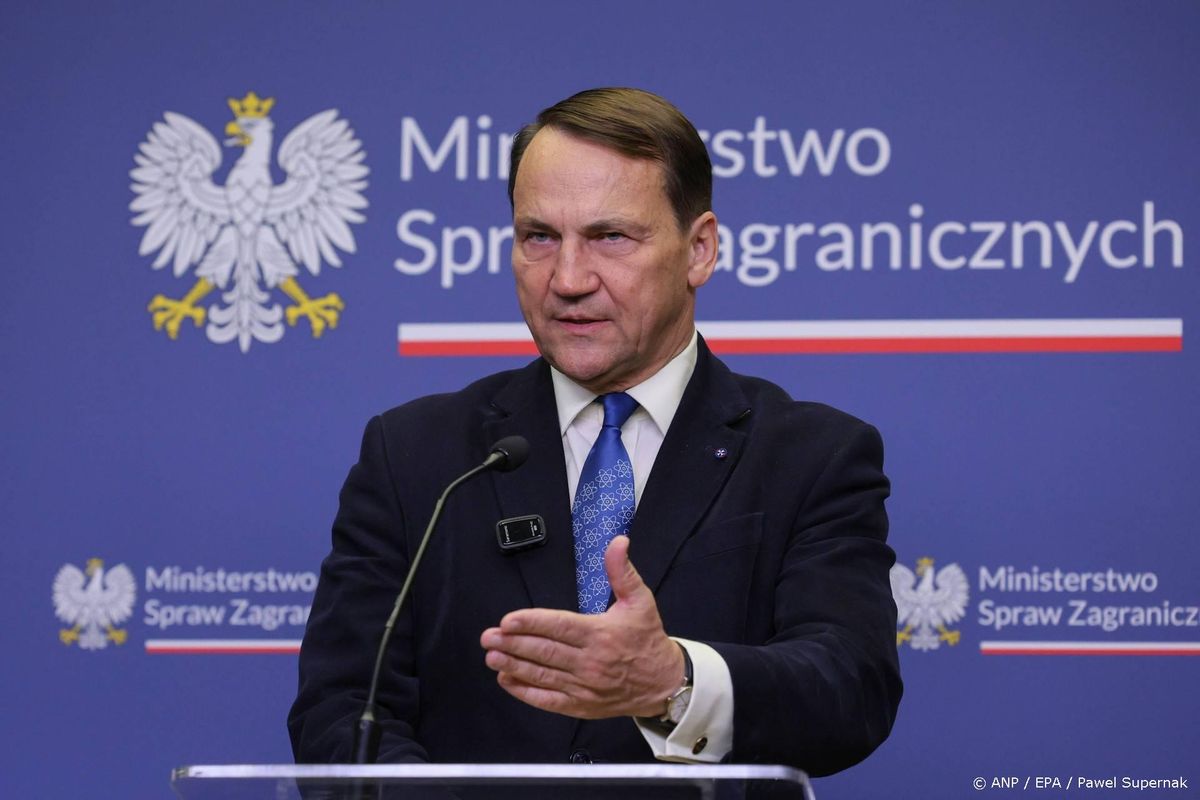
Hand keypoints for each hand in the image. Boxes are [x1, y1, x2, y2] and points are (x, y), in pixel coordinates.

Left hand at [480, 535, 683, 719]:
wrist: (664, 683)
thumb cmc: (647, 638)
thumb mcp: (640, 600)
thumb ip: (621, 571)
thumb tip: (617, 542)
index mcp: (601, 634)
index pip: (560, 627)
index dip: (531, 623)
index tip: (507, 620)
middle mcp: (591, 662)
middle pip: (545, 652)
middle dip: (513, 644)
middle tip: (488, 637)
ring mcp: (585, 687)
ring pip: (543, 675)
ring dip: (514, 666)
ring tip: (491, 656)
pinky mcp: (581, 706)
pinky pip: (549, 700)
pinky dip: (526, 692)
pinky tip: (507, 680)